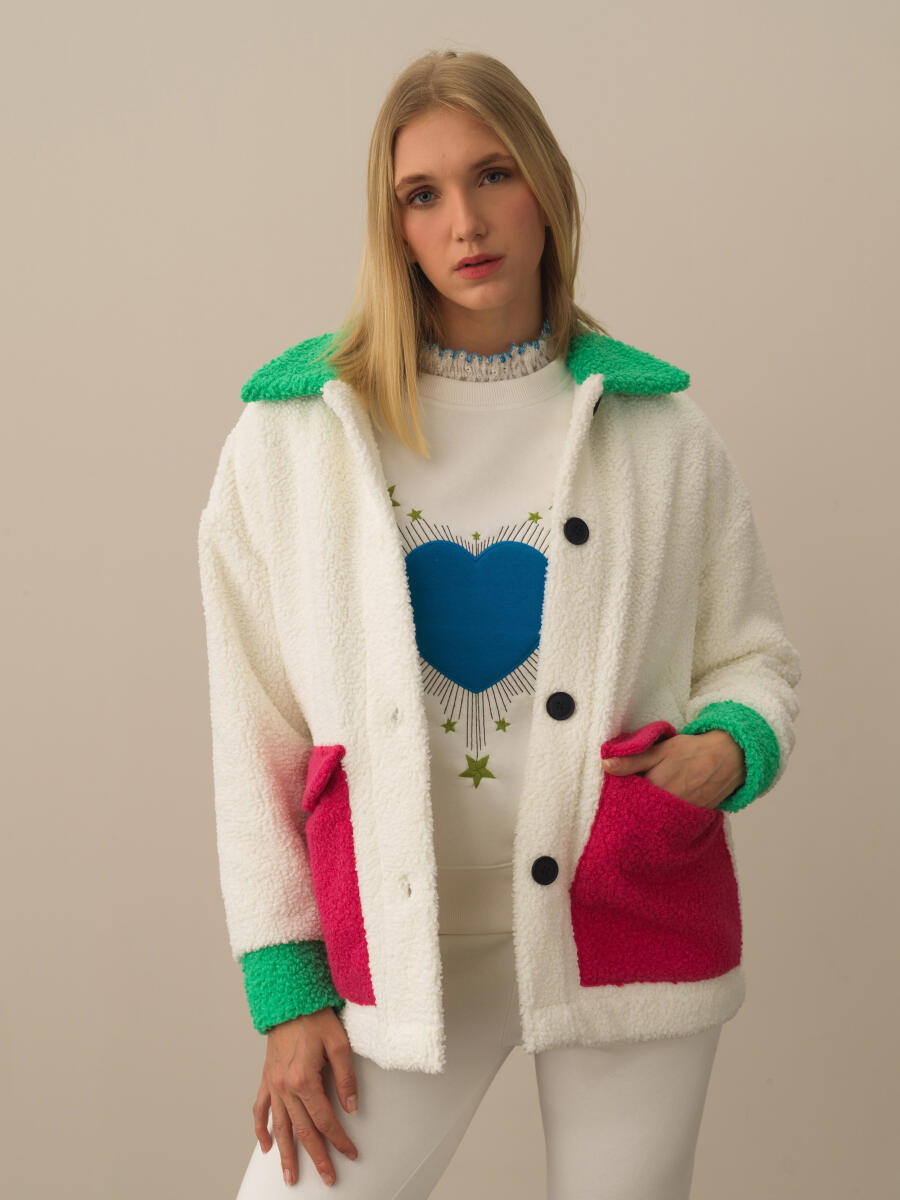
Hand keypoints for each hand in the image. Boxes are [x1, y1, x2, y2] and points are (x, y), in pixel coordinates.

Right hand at [254, 1007, 359, 1187]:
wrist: (289, 999)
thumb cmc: (315, 1017)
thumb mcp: (339, 1042)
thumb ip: (346, 1076)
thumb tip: (351, 1107)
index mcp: (304, 1078)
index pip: (325, 1119)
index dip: (339, 1139)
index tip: (350, 1153)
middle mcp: (285, 1086)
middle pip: (302, 1130)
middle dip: (316, 1157)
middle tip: (327, 1177)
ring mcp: (273, 1084)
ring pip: (280, 1126)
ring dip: (286, 1154)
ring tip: (290, 1176)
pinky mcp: (266, 1078)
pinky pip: (260, 1109)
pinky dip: (261, 1129)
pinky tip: (265, 1146)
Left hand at [602, 729, 745, 809]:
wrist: (729, 758)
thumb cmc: (692, 751)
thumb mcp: (659, 750)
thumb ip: (632, 760)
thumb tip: (605, 765)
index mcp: (655, 788)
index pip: (626, 799)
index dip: (619, 795)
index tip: (614, 791)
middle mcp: (667, 808)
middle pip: (639, 813)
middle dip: (631, 808)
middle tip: (629, 798)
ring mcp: (681, 816)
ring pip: (654, 819)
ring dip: (647, 814)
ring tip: (644, 805)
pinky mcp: (692, 819)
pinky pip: (671, 823)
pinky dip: (664, 818)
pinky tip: (660, 811)